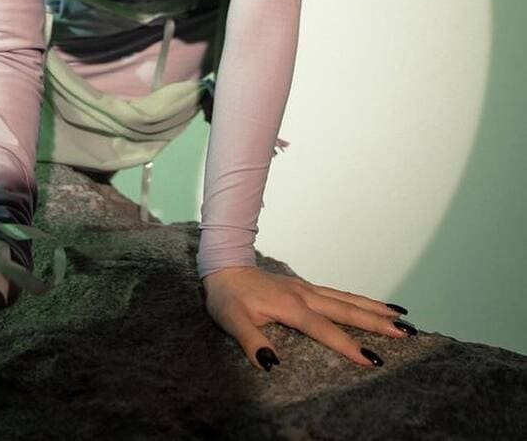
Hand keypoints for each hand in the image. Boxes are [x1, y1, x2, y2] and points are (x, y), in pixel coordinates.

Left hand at [202, 265, 413, 369]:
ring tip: (402, 317)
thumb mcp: (231, 321)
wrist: (223, 267)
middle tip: (407, 333)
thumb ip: (250, 341)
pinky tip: (373, 306)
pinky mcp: (305, 288)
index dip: (347, 346)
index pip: (323, 329)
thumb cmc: (226, 297)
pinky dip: (359, 300)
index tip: (372, 361)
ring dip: (373, 308)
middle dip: (376, 322)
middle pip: (345, 309)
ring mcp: (305, 289)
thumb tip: (272, 363)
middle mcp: (303, 294)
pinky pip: (338, 294)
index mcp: (288, 305)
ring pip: (346, 299)